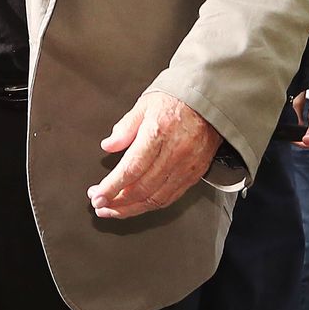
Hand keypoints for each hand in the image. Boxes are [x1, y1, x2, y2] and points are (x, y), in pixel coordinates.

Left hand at [88, 90, 223, 218]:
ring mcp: (187, 166)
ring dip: (131, 209)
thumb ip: (125, 127)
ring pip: (156, 199)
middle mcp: (174, 153)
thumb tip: (108, 145)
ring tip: (113, 210)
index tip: (97, 196)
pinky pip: (171, 197)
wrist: (211, 100)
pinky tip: (136, 205)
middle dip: (117, 202)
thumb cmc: (177, 99)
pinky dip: (151, 205)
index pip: (131, 169)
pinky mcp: (195, 173)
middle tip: (99, 204)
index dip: (112, 187)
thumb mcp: (145, 104)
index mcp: (158, 133)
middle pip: (142, 189)